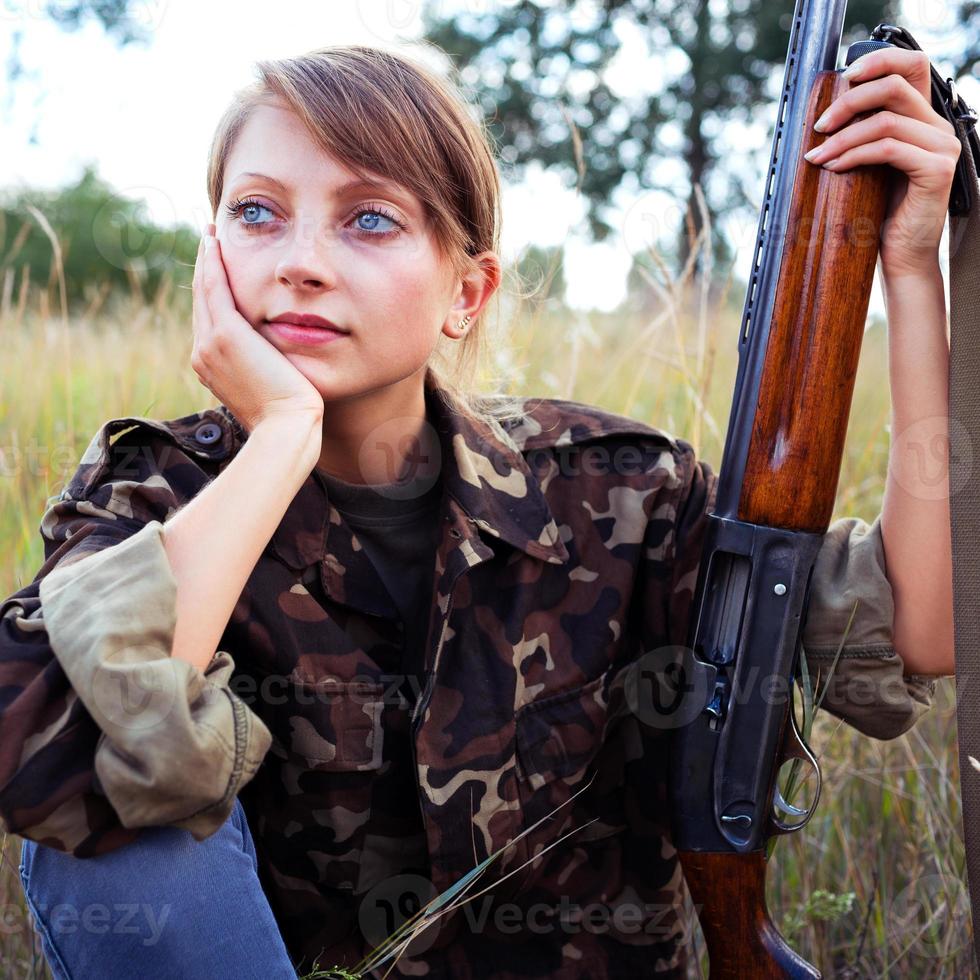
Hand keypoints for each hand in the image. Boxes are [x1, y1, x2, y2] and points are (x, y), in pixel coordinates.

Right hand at [192, 222, 324, 435]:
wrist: (286, 428)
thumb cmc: (290, 416)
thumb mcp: (273, 389)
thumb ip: (266, 369)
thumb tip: (278, 363)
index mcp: (211, 367)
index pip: (209, 320)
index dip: (212, 291)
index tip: (216, 268)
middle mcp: (203, 354)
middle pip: (201, 301)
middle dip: (205, 269)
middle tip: (209, 239)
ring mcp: (209, 344)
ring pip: (204, 290)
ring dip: (207, 259)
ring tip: (210, 233)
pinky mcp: (225, 335)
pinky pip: (214, 288)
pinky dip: (213, 262)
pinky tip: (215, 241)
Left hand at [802, 47, 962, 276]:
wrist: (902, 255)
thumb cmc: (880, 214)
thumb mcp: (869, 166)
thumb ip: (862, 136)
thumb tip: (823, 118)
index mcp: (924, 120)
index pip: (912, 67)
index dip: (879, 61)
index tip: (843, 77)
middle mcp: (939, 127)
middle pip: (894, 87)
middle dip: (850, 102)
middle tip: (819, 126)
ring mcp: (942, 147)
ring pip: (886, 121)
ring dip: (843, 137)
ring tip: (817, 157)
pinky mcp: (936, 170)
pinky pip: (888, 149)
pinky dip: (854, 155)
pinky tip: (834, 167)